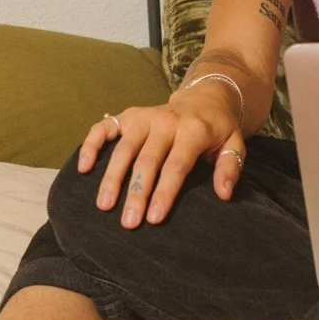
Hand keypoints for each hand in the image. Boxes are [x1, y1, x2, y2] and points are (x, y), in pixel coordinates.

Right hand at [79, 83, 243, 227]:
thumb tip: (224, 194)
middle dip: (136, 192)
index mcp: (193, 130)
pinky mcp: (129, 115)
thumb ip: (229, 167)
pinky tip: (83, 168)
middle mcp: (166, 121)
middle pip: (147, 160)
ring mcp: (145, 117)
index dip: (164, 192)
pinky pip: (105, 128)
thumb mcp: (235, 144)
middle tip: (128, 222)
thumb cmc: (218, 129)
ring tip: (103, 206)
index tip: (154, 218)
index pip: (176, 165)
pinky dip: (91, 145)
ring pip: (124, 148)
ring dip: (112, 177)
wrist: (205, 97)